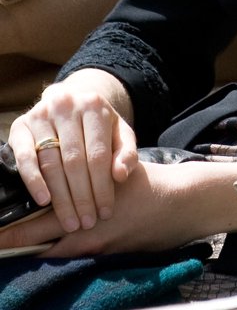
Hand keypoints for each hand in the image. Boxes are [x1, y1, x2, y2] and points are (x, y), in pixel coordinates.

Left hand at [0, 159, 236, 256]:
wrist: (179, 204)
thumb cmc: (146, 182)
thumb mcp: (114, 170)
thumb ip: (86, 174)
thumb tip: (57, 170)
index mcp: (85, 212)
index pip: (38, 227)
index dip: (13, 233)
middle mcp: (86, 235)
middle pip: (41, 245)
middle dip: (18, 244)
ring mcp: (96, 249)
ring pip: (56, 253)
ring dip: (38, 248)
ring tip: (17, 245)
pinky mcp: (107, 256)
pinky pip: (75, 256)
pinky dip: (61, 251)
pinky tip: (51, 248)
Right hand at [8, 73, 137, 234]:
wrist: (70, 101)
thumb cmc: (97, 126)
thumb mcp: (120, 133)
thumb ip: (127, 152)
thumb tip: (121, 175)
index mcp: (94, 106)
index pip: (98, 154)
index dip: (102, 186)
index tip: (105, 212)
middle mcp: (66, 106)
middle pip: (74, 161)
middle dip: (82, 197)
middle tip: (87, 223)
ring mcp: (41, 115)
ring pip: (51, 162)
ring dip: (60, 196)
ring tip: (70, 221)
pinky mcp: (20, 126)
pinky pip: (25, 157)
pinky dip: (33, 180)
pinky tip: (44, 201)